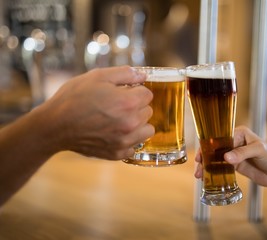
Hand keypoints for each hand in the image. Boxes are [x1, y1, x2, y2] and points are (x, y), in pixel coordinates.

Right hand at [40, 66, 154, 159]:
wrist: (54, 125)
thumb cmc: (74, 98)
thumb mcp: (98, 76)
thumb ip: (125, 74)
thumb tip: (143, 75)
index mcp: (128, 102)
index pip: (148, 94)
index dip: (136, 90)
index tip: (124, 92)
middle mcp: (131, 123)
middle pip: (148, 111)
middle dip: (136, 106)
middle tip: (117, 105)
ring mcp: (125, 141)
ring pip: (147, 130)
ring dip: (138, 124)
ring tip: (120, 120)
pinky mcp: (117, 153)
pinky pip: (134, 146)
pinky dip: (128, 140)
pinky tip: (114, 133)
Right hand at [195, 126, 266, 187]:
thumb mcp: (258, 151)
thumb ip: (242, 153)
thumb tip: (226, 157)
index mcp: (239, 133)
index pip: (220, 137)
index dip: (209, 146)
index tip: (201, 155)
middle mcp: (234, 142)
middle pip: (215, 148)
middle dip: (205, 157)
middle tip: (198, 167)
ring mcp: (233, 154)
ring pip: (215, 158)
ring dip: (207, 166)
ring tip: (199, 175)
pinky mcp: (234, 165)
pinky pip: (221, 167)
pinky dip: (213, 172)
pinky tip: (206, 177)